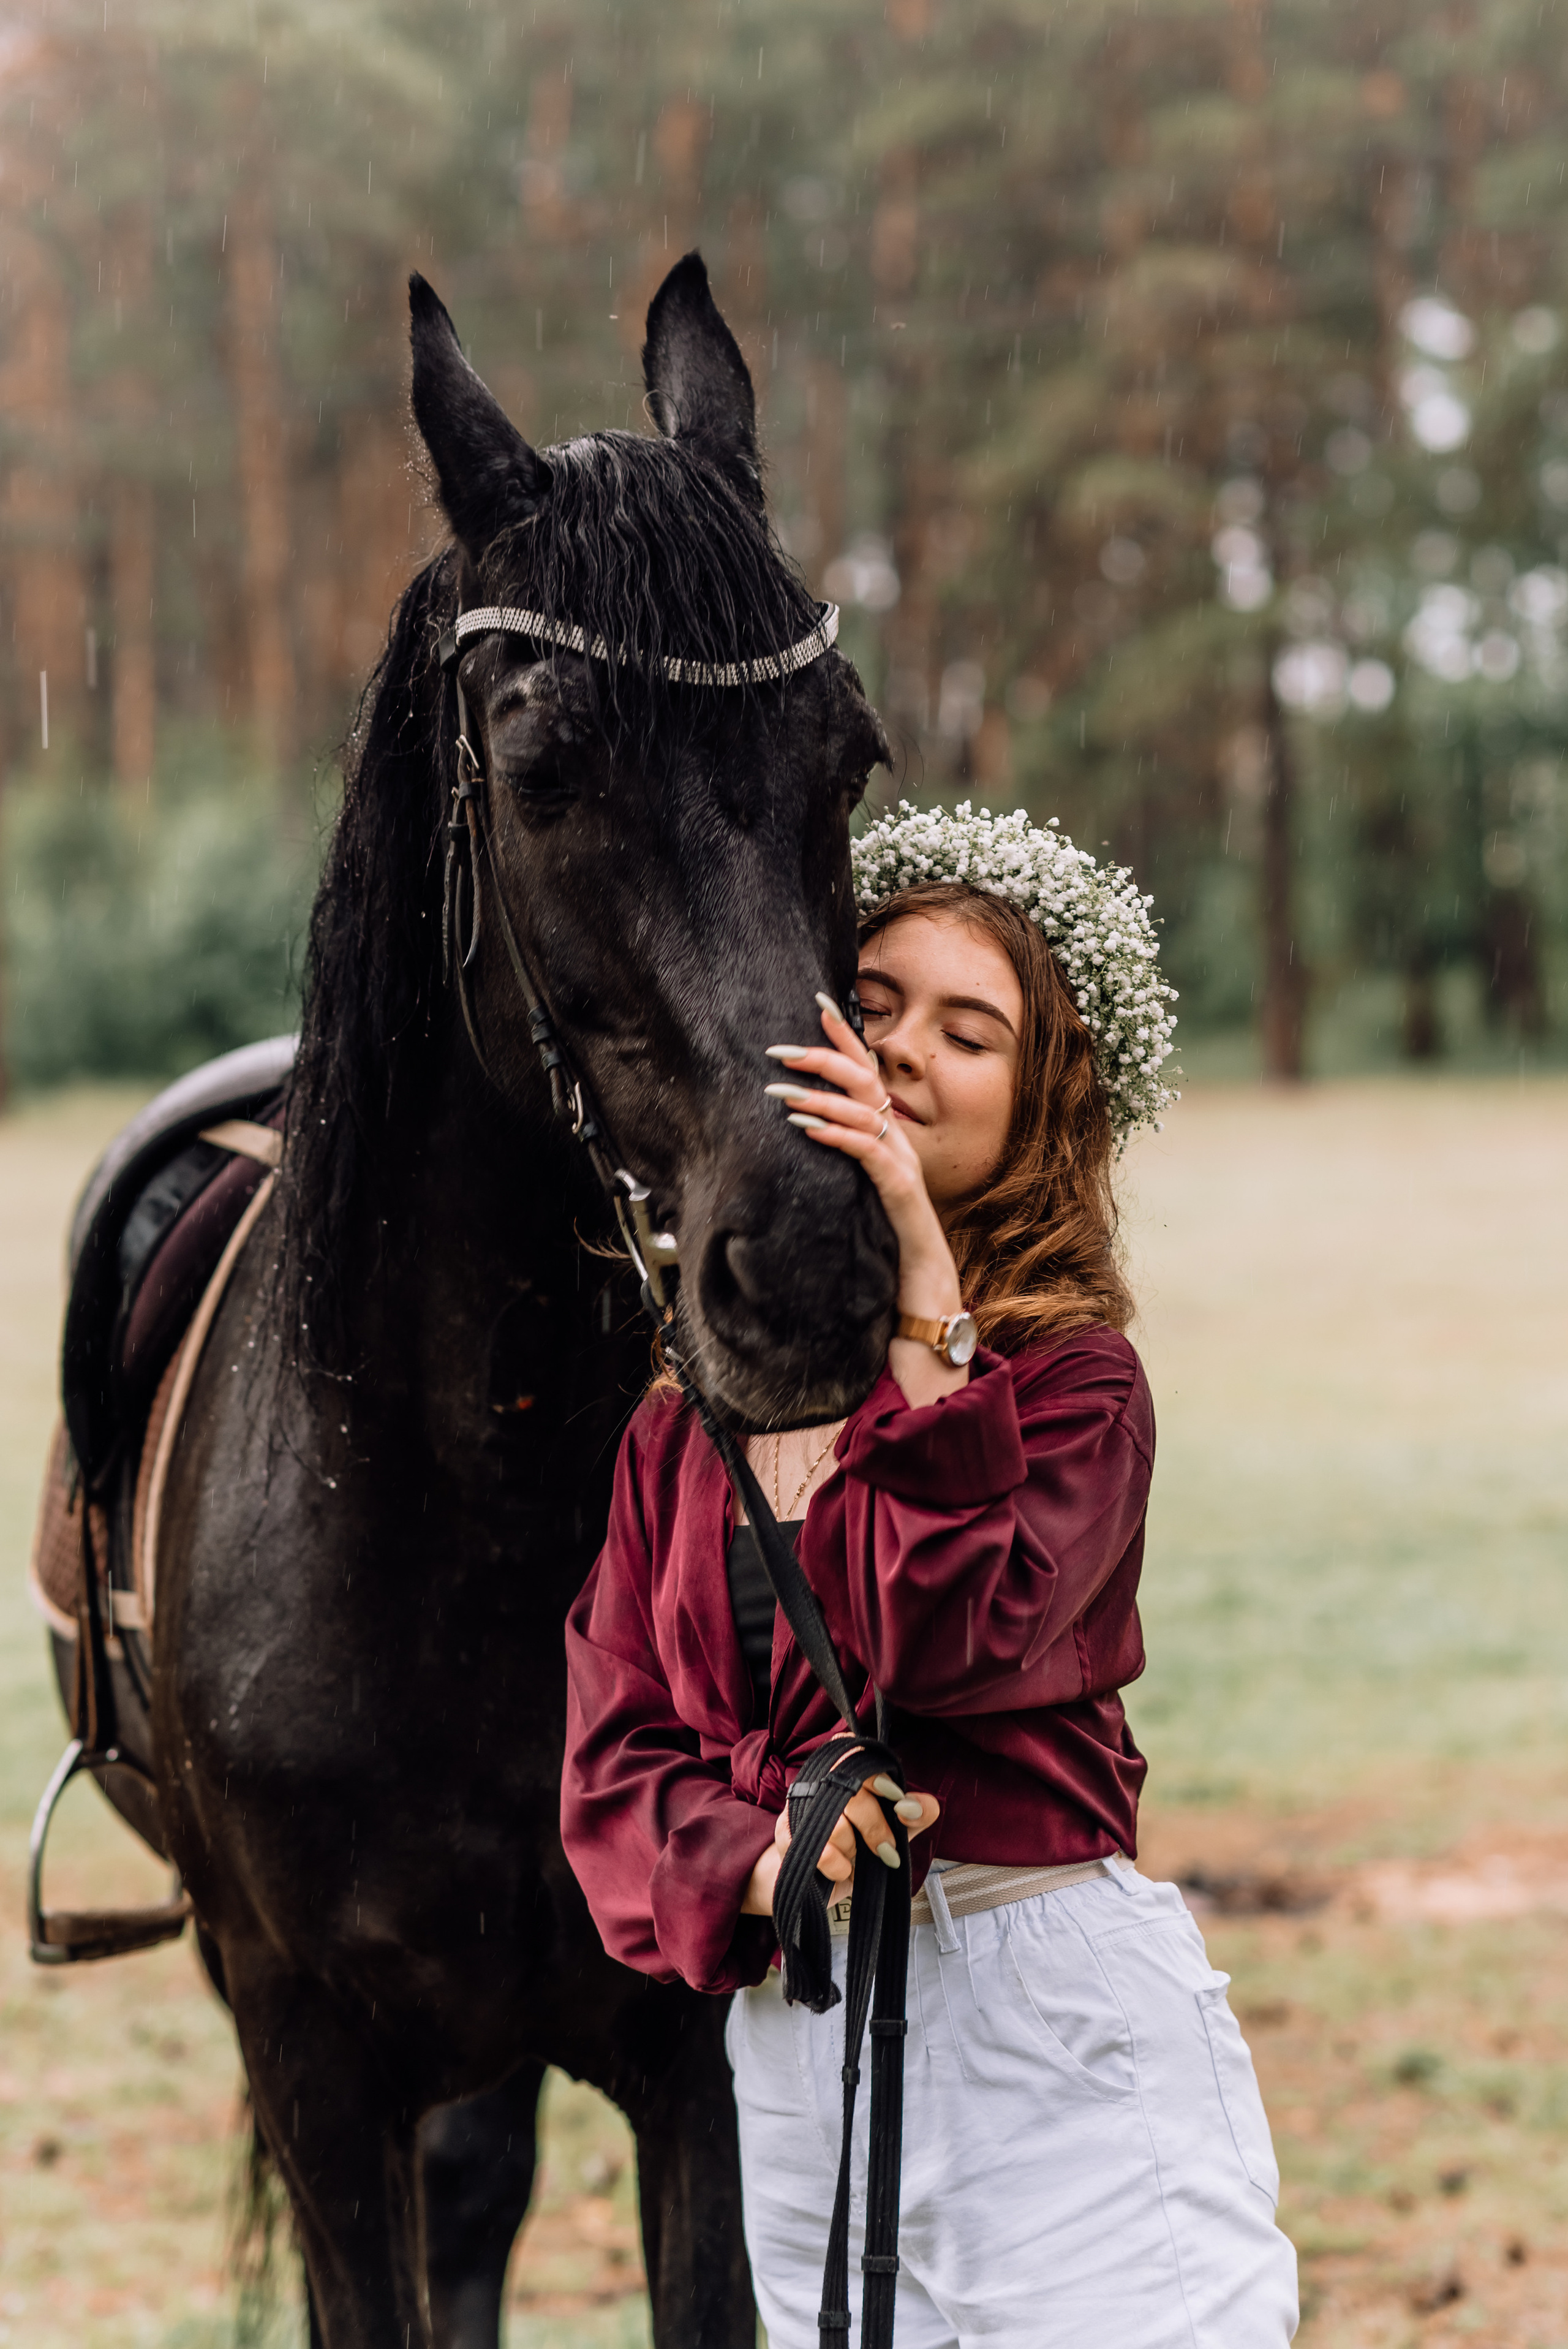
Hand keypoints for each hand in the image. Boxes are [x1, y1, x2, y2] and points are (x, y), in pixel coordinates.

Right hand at [741, 1773, 941, 1916]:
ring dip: (854, 1849)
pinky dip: (838, 1866)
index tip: (896, 1800)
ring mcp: (800, 1806)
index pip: (859, 1755)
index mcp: (847, 1771)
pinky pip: (820, 1850)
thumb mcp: (894, 1832)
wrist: (819, 1882)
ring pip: (837, 1823)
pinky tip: (841, 1870)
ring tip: (857, 1861)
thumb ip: (915, 1815)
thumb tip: (922, 1805)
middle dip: (876, 1827)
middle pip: (851, 1791)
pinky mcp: (787, 1835)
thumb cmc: (859, 1850)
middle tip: (887, 1851)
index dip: (879, 1777)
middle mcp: (821, 1781)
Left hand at [765, 995, 961, 1323]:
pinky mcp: (901, 1191)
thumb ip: (841, 1152)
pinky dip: (839, 1137)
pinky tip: (808, 1130)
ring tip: (782, 1092)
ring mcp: (903, 1163)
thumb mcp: (858, 1184)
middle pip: (867, 1081)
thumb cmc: (885, 1234)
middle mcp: (898, 1140)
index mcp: (888, 1133)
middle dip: (824, 1057)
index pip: (866, 1072)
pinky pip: (869, 1154)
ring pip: (866, 1113)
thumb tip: (801, 1125)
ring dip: (821, 1098)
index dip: (845, 1037)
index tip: (818, 1003)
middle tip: (778, 1049)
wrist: (922, 1282)